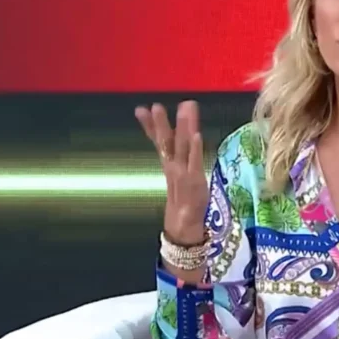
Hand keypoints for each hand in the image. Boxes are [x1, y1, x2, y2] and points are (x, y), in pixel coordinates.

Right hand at [135, 101, 207, 245]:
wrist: (185, 233)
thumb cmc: (186, 209)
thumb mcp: (184, 184)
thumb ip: (183, 166)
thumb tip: (184, 149)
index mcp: (171, 167)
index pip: (160, 142)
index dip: (151, 126)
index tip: (142, 109)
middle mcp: (175, 169)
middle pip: (167, 143)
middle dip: (162, 124)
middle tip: (155, 106)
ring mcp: (184, 176)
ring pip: (181, 149)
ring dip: (181, 128)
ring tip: (182, 109)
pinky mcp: (196, 184)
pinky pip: (195, 164)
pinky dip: (195, 149)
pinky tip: (196, 135)